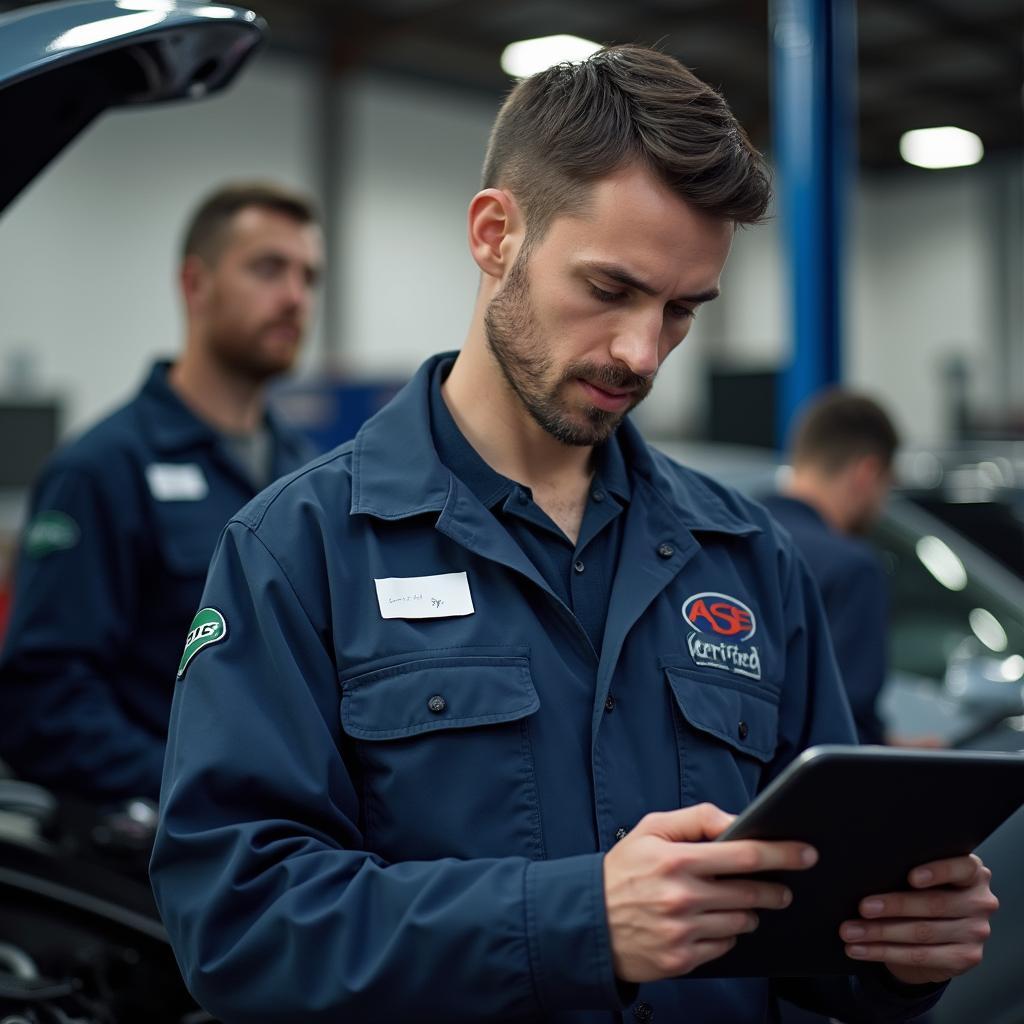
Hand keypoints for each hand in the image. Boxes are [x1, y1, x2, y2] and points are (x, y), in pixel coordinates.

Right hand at [603, 803, 817, 981]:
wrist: (589, 921)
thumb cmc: (623, 870)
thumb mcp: (651, 829)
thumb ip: (696, 819)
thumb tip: (737, 821)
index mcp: (676, 859)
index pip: (744, 855)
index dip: (781, 853)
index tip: (805, 852)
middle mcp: (682, 896)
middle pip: (751, 893)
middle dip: (775, 889)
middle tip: (782, 887)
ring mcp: (683, 931)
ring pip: (742, 921)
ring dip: (750, 912)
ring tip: (738, 903)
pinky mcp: (682, 959)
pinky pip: (725, 945)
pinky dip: (727, 933)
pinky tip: (712, 922)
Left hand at [840, 854, 997, 984]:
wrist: (940, 934)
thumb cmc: (923, 891)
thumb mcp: (924, 877)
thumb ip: (908, 869)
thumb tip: (865, 871)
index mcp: (973, 873)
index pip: (962, 868)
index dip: (938, 872)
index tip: (910, 878)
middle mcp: (980, 901)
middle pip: (934, 904)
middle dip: (893, 906)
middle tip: (862, 907)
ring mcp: (977, 932)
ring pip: (922, 933)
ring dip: (880, 933)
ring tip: (850, 931)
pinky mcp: (966, 957)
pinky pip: (920, 956)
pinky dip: (884, 953)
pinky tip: (860, 949)